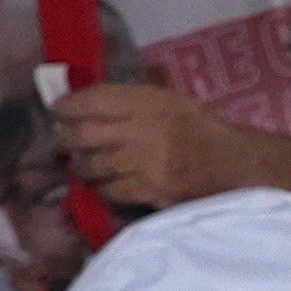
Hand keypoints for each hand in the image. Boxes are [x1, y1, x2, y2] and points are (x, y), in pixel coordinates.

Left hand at [52, 78, 278, 215]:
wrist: (231, 164)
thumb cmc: (199, 128)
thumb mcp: (169, 100)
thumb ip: (133, 100)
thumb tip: (91, 100)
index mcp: (150, 102)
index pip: (96, 100)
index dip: (70, 104)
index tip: (60, 108)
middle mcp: (143, 131)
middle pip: (86, 134)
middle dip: (68, 136)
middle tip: (65, 137)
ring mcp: (144, 164)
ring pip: (94, 165)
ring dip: (84, 164)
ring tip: (84, 161)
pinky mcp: (149, 191)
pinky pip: (111, 190)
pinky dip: (103, 187)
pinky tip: (105, 183)